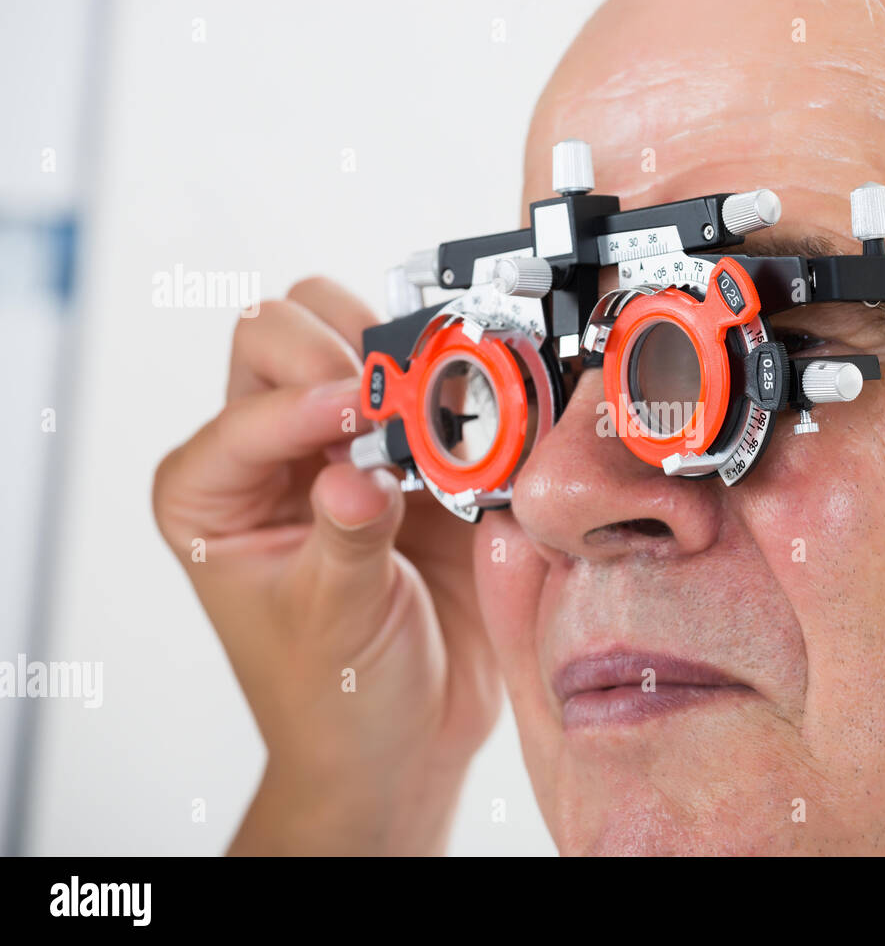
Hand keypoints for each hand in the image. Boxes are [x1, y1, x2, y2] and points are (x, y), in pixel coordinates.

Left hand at [152, 277, 500, 853]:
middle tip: (398, 404)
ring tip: (438, 418)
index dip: (308, 403)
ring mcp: (344, 447)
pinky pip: (433, 391)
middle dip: (344, 355)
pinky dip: (457, 394)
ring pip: (356, 339)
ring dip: (403, 363)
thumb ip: (345, 540)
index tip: (367, 415)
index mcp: (214, 493)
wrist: (407, 739)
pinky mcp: (414, 459)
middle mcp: (272, 455)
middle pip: (284, 337)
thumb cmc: (336, 698)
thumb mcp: (331, 623)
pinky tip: (478, 433)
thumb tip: (357, 472)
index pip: (252, 407)